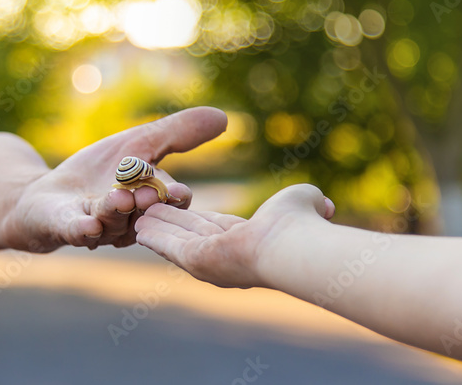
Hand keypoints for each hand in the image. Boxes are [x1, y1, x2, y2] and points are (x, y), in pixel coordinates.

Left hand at [0, 107, 227, 251]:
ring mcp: (96, 227)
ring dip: (115, 211)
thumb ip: (177, 133)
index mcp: (151, 205)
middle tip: (150, 195)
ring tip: (118, 197)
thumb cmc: (98, 173)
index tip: (179, 192)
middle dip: (147, 205)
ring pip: (111, 222)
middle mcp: (128, 222)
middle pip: (144, 215)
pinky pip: (76, 231)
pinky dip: (83, 228)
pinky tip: (88, 226)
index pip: (170, 203)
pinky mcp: (65, 227)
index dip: (174, 198)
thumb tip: (224, 117)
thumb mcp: (138, 144)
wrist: (46, 195)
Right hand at [134, 184, 335, 287]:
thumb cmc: (300, 224)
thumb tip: (324, 203)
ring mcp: (208, 262)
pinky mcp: (194, 261)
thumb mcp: (303, 200)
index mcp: (245, 242)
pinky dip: (153, 235)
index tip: (179, 208)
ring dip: (156, 228)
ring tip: (137, 215)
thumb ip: (309, 199)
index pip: (213, 229)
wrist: (291, 245)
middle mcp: (224, 256)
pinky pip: (168, 245)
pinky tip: (138, 227)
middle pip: (189, 235)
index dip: (194, 219)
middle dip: (169, 223)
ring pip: (176, 240)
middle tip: (147, 211)